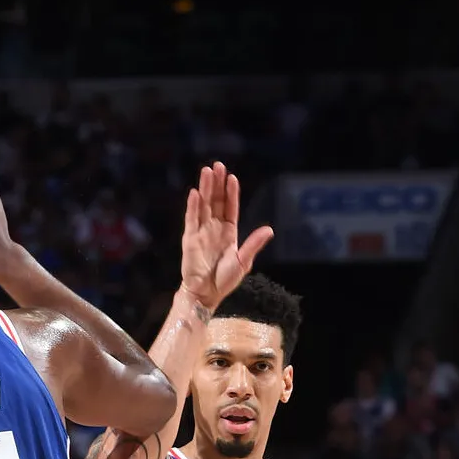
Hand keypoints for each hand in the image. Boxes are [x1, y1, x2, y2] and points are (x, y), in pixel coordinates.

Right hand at [178, 161, 272, 312]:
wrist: (206, 294)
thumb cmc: (225, 281)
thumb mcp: (242, 261)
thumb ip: (253, 244)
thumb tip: (269, 230)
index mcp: (228, 233)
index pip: (230, 208)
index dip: (231, 193)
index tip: (232, 177)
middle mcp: (214, 228)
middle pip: (216, 201)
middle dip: (217, 183)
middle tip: (218, 165)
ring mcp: (201, 232)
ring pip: (204, 206)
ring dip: (205, 189)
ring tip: (206, 171)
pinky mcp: (189, 239)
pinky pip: (191, 219)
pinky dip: (193, 207)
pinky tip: (195, 194)